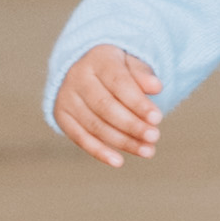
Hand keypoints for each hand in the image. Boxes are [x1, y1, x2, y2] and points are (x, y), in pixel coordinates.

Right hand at [51, 44, 162, 166]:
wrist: (85, 69)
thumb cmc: (116, 68)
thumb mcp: (131, 63)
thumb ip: (143, 74)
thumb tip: (156, 87)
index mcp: (98, 59)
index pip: (119, 82)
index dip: (138, 102)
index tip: (158, 118)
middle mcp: (77, 77)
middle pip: (105, 106)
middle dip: (132, 124)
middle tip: (155, 136)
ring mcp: (66, 98)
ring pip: (95, 125)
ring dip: (122, 141)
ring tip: (148, 150)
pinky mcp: (61, 116)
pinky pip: (80, 138)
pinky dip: (99, 152)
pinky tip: (119, 161)